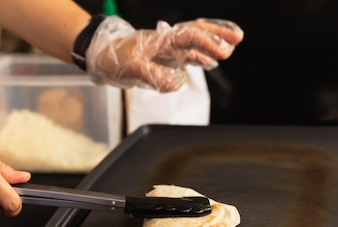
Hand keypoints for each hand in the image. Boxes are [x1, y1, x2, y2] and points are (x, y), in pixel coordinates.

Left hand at [86, 17, 243, 91]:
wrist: (100, 55)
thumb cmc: (113, 57)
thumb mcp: (130, 68)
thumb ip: (152, 75)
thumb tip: (174, 83)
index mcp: (161, 41)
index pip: (190, 37)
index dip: (207, 43)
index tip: (222, 52)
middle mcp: (168, 43)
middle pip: (197, 32)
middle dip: (217, 34)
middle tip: (237, 39)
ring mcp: (168, 51)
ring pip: (195, 42)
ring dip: (213, 42)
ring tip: (232, 45)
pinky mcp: (166, 60)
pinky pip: (188, 54)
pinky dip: (202, 56)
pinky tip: (211, 62)